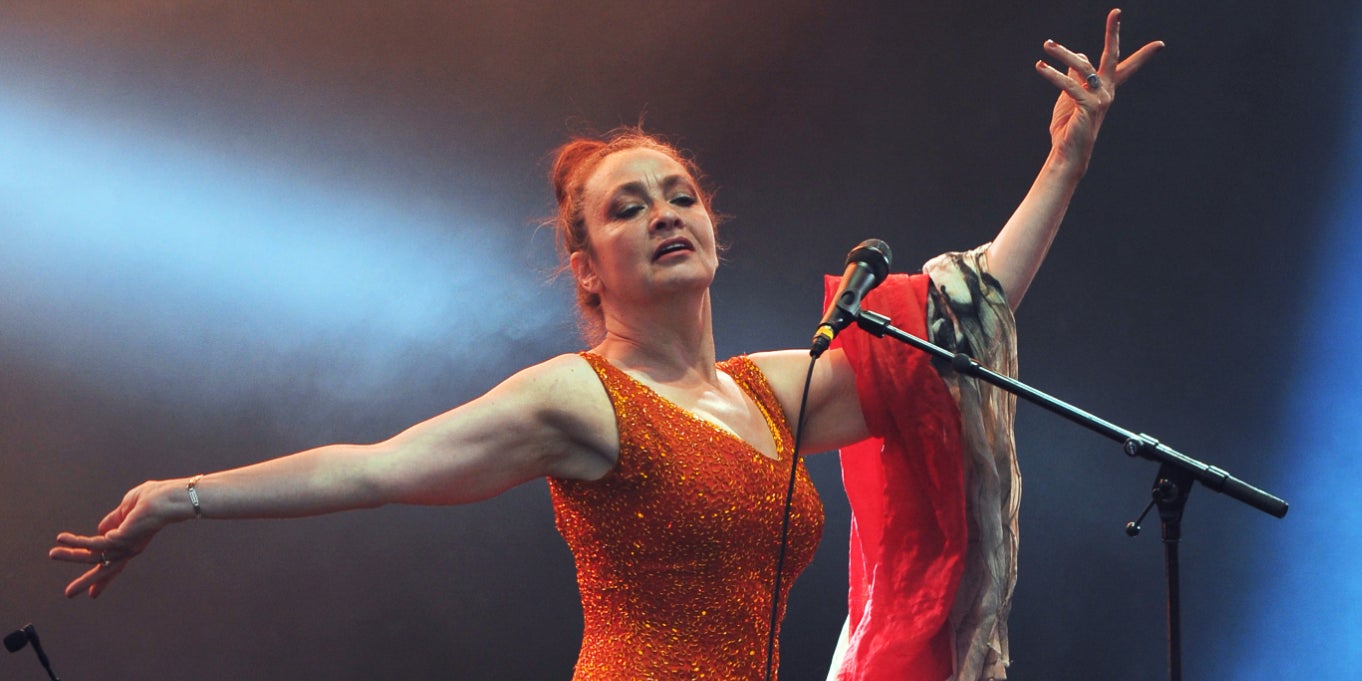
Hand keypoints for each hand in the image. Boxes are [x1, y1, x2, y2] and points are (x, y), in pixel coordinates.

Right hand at [49, 479, 183, 597]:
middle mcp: (129, 548)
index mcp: (131, 543)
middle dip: (86, 582)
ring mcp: (126, 545)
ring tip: (52, 554)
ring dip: (70, 555)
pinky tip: (61, 539)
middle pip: (105, 569)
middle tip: (69, 594)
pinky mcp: (120, 539)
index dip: (103, 579)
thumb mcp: (127, 510)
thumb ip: (113, 521)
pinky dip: (76, 542)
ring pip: (93, 557)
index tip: (93, 594)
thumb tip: (100, 529)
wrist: (168, 497)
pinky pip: (92, 543)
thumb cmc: (154, 498)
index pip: (115, 565)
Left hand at [1036, 8, 1163, 174]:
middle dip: (1114, 33)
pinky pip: (1069, 84)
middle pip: (1113, 56)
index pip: (1124, 66)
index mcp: (1105, 89)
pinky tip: (1041, 67)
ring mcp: (1099, 99)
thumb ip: (1075, 76)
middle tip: (1117, 11)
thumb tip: (1079, 54)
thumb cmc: (1068, 128)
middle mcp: (1107, 92)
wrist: (1067, 153)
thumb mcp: (1070, 96)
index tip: (1160, 45)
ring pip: (1083, 66)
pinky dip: (1053, 74)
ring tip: (1047, 44)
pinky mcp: (1087, 106)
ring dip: (1063, 54)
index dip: (1142, 55)